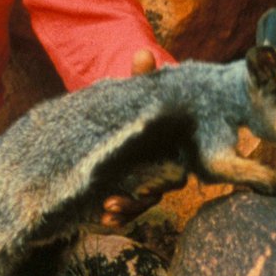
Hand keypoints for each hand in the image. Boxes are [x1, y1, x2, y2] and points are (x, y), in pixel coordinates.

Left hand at [100, 49, 156, 227]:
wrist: (119, 118)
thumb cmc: (136, 106)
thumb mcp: (136, 92)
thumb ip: (141, 79)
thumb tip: (143, 54)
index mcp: (168, 148)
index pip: (173, 172)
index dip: (159, 184)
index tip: (143, 190)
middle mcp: (161, 168)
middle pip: (156, 194)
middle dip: (134, 202)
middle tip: (110, 202)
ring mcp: (145, 181)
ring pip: (141, 205)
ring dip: (124, 211)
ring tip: (104, 212)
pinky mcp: (129, 190)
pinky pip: (129, 211)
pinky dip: (118, 217)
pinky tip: (102, 221)